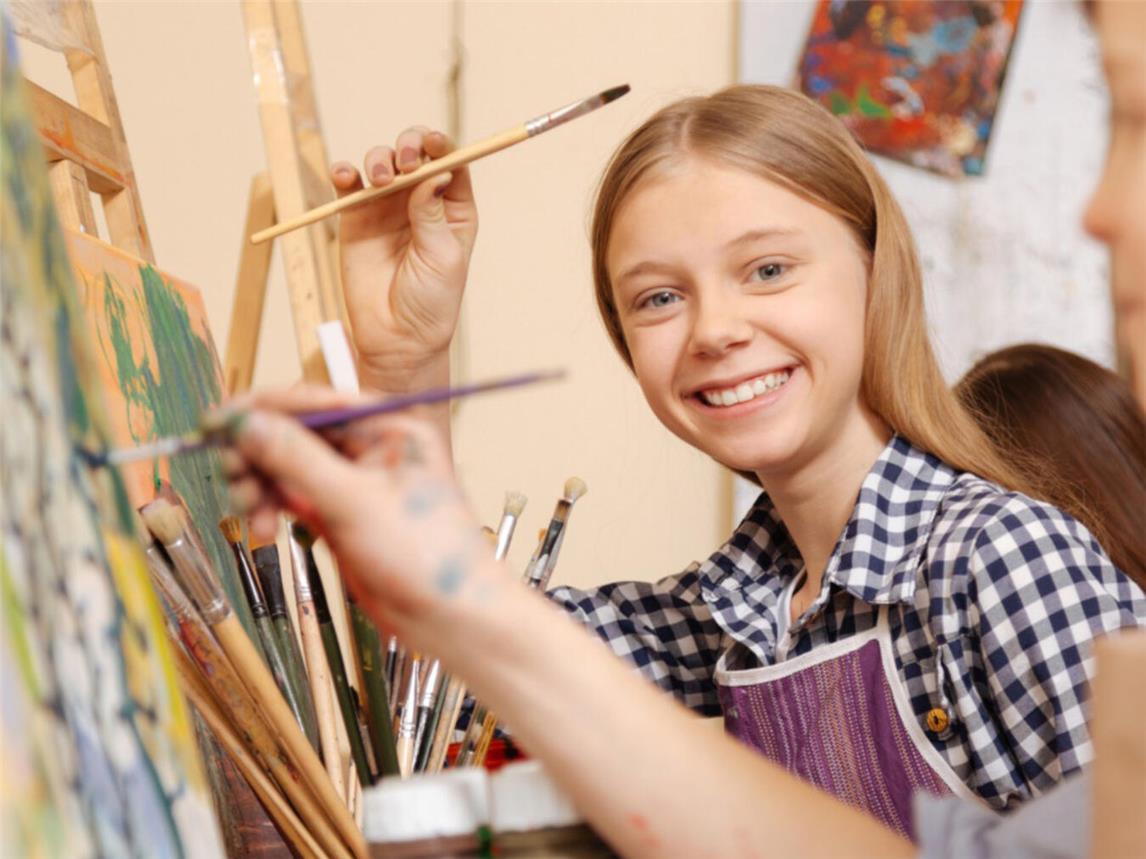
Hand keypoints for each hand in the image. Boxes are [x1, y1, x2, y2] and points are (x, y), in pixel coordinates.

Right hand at [217, 388, 493, 641]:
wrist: (450, 616)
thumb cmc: (428, 556)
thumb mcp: (355, 502)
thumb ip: (297, 460)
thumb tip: (248, 423)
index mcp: (388, 425)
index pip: (312, 401)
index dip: (260, 410)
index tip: (216, 423)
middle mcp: (370, 446)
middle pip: (293, 432)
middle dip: (257, 452)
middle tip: (233, 476)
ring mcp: (353, 480)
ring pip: (286, 466)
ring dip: (259, 483)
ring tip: (251, 510)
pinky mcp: (340, 513)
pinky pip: (291, 495)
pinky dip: (270, 506)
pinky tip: (264, 527)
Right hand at [332, 128, 477, 396]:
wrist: (396, 336)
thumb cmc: (431, 301)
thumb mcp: (442, 256)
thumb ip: (432, 214)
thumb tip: (436, 173)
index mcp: (453, 208)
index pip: (451, 163)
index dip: (441, 145)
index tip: (431, 144)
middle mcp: (421, 201)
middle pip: (415, 154)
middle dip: (409, 146)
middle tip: (404, 164)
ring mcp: (387, 207)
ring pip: (382, 161)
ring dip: (378, 159)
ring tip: (378, 180)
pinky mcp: (355, 217)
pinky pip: (348, 185)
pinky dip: (343, 172)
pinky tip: (344, 177)